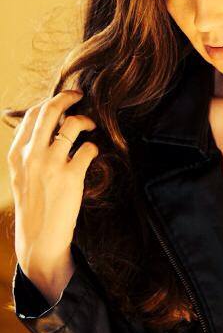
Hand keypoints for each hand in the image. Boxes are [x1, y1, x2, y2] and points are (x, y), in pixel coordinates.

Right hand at [7, 89, 97, 300]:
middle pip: (50, 110)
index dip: (51, 101)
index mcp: (17, 153)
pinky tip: (92, 153)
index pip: (33, 114)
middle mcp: (31, 154)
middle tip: (80, 96)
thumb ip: (28, 149)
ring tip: (91, 126)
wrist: (39, 236)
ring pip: (72, 124)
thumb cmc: (33, 202)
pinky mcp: (71, 176)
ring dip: (86, 121)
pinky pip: (88, 149)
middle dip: (68, 97)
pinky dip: (94, 147)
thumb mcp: (21, 174)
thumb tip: (43, 125)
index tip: (64, 99)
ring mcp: (51, 164)